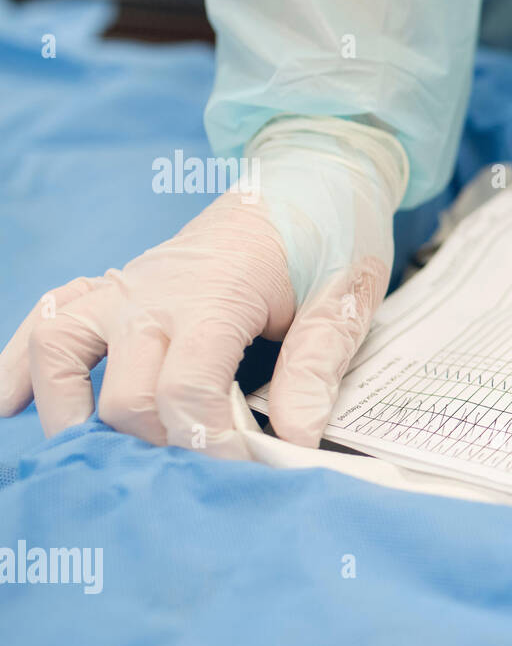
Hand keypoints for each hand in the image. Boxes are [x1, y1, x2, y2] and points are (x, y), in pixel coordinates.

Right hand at [0, 117, 405, 458]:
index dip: (207, 444)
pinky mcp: (114, 285)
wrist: (305, 174)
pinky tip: (8, 404)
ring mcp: (126, 286)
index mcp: (215, 296)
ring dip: (68, 411)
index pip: (186, 390)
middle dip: (155, 445)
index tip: (238, 471)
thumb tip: (298, 438)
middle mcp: (155, 292)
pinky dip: (19, 362)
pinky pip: (48, 318)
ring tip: (97, 458)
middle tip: (196, 471)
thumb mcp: (345, 297)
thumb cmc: (331, 232)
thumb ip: (317, 366)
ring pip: (59, 351)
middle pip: (125, 393)